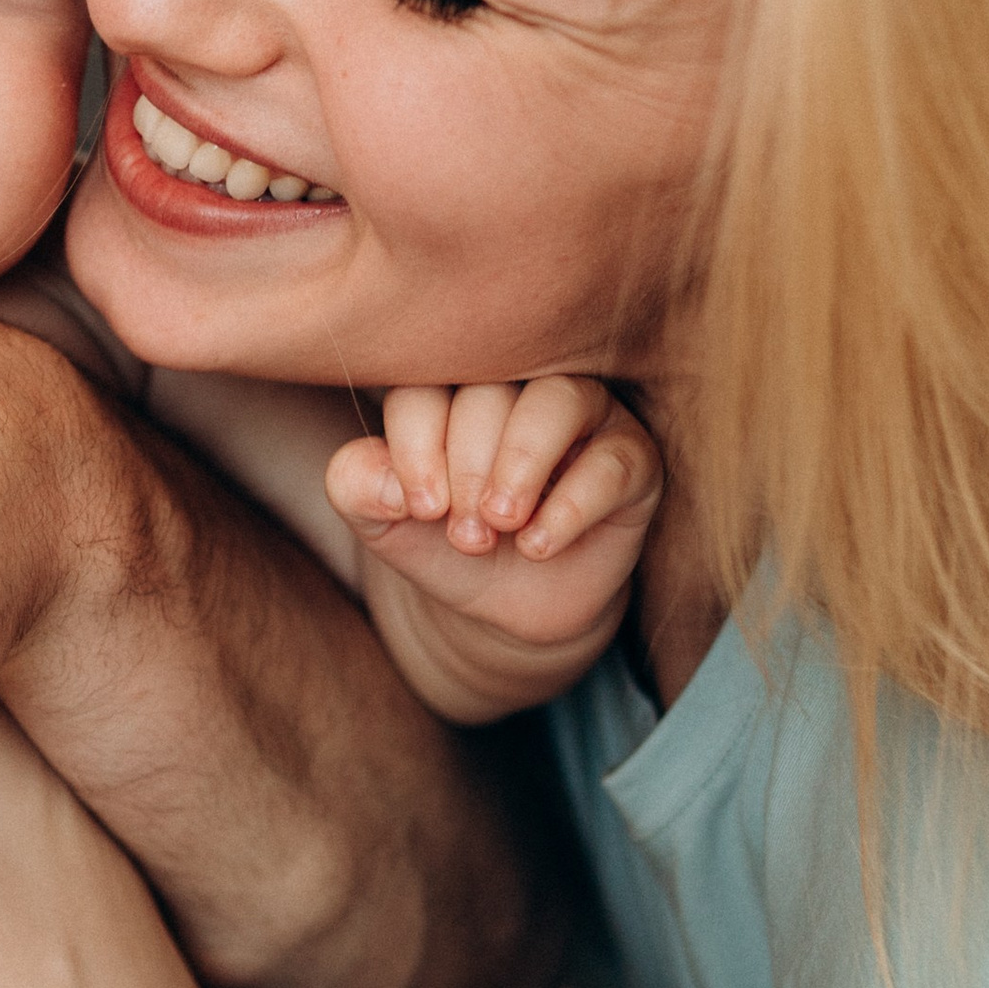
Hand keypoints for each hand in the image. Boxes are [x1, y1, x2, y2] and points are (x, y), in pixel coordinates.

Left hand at [324, 378, 662, 722]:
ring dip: (520, 465)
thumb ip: (356, 488)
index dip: (417, 446)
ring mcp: (583, 414)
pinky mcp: (632, 458)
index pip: (426, 384)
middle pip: (490, 390)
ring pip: (558, 400)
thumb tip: (387, 481)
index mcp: (452, 385)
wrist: (510, 603)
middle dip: (468, 467)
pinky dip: (570, 505)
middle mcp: (519, 384)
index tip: (420, 509)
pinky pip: (612, 460)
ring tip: (501, 523)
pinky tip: (538, 546)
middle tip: (465, 534)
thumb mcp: (385, 524)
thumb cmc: (447, 543)